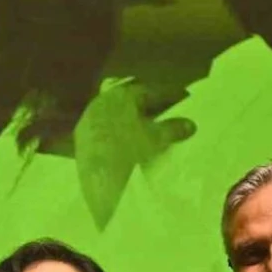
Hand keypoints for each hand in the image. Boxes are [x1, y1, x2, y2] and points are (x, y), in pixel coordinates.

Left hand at [73, 78, 195, 227]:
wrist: (99, 180)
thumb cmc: (131, 150)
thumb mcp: (157, 138)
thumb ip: (173, 129)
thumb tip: (190, 125)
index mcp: (120, 96)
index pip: (146, 91)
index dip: (164, 97)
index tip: (177, 103)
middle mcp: (101, 104)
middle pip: (127, 103)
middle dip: (144, 110)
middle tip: (161, 118)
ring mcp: (87, 123)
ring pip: (113, 118)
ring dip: (128, 124)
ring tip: (144, 135)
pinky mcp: (81, 143)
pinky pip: (102, 134)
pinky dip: (115, 138)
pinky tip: (125, 149)